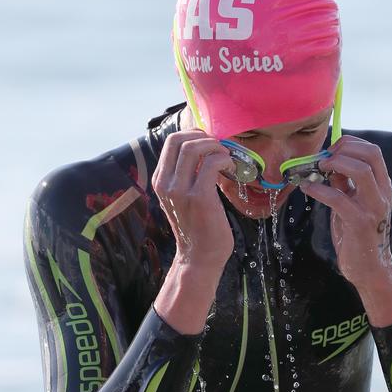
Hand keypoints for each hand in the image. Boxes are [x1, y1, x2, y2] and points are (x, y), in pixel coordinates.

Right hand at [152, 131, 234, 273]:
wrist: (199, 258)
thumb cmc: (197, 228)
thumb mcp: (181, 199)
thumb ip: (184, 177)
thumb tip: (203, 152)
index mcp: (160, 181)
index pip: (171, 142)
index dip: (193, 134)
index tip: (209, 143)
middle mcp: (165, 184)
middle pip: (180, 139)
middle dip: (204, 137)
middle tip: (219, 148)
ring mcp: (180, 191)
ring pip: (194, 148)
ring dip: (216, 147)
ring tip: (226, 158)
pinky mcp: (199, 197)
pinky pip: (211, 163)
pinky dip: (224, 159)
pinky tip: (231, 169)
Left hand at [301, 136, 391, 325]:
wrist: (370, 269)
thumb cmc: (359, 236)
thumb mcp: (352, 204)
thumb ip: (345, 184)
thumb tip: (329, 163)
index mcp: (383, 186)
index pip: (373, 151)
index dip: (349, 144)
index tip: (330, 150)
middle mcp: (383, 193)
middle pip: (370, 154)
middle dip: (343, 149)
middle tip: (323, 159)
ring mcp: (373, 208)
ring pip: (360, 171)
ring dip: (335, 164)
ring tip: (318, 170)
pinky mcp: (359, 223)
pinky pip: (338, 198)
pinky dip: (319, 189)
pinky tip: (307, 189)